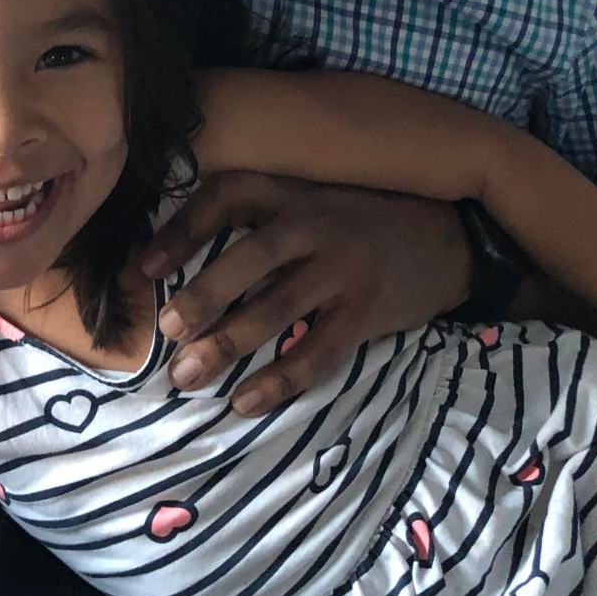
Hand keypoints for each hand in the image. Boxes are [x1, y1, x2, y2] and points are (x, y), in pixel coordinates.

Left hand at [136, 171, 472, 415]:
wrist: (453, 238)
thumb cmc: (366, 221)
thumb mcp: (317, 199)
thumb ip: (265, 217)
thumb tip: (184, 256)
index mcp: (294, 194)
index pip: (228, 196)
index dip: (181, 228)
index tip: (143, 267)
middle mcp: (316, 225)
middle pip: (249, 258)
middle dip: (202, 296)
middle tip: (164, 330)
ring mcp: (344, 269)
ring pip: (277, 308)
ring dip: (227, 344)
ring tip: (186, 375)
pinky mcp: (368, 311)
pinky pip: (318, 351)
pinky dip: (280, 379)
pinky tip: (245, 401)